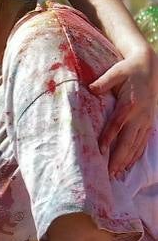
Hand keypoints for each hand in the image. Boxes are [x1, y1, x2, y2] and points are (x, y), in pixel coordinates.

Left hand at [91, 48, 156, 176]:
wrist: (151, 67)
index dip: (109, 138)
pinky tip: (129, 165)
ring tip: (116, 174)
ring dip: (127, 160)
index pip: (117, 124)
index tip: (100, 151)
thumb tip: (90, 88)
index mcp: (130, 103)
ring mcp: (146, 120)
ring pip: (136, 144)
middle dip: (118, 157)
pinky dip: (136, 154)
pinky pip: (143, 142)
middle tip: (108, 172)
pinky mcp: (148, 122)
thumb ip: (104, 81)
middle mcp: (140, 115)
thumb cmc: (129, 69)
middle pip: (128, 140)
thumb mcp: (116, 71)